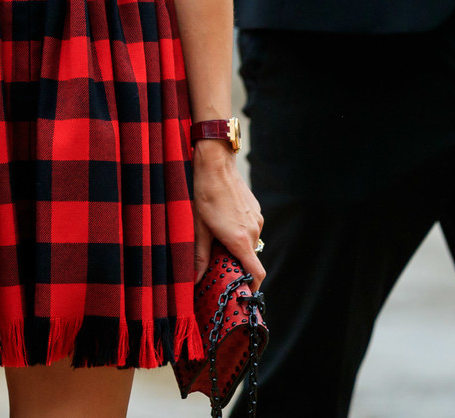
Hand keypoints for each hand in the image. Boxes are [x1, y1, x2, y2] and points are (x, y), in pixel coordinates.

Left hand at [191, 141, 264, 287]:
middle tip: (216, 261)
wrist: (216, 162)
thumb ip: (200, 255)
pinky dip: (239, 232)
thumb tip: (197, 279)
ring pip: (249, 243)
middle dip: (236, 263)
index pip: (257, 272)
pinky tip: (223, 221)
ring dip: (236, 246)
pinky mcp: (255, 210)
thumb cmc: (205, 193)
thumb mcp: (198, 227)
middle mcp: (253, 231)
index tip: (243, 292)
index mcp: (240, 239)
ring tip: (216, 236)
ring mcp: (256, 219)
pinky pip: (250, 229)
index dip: (252, 285)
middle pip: (249, 258)